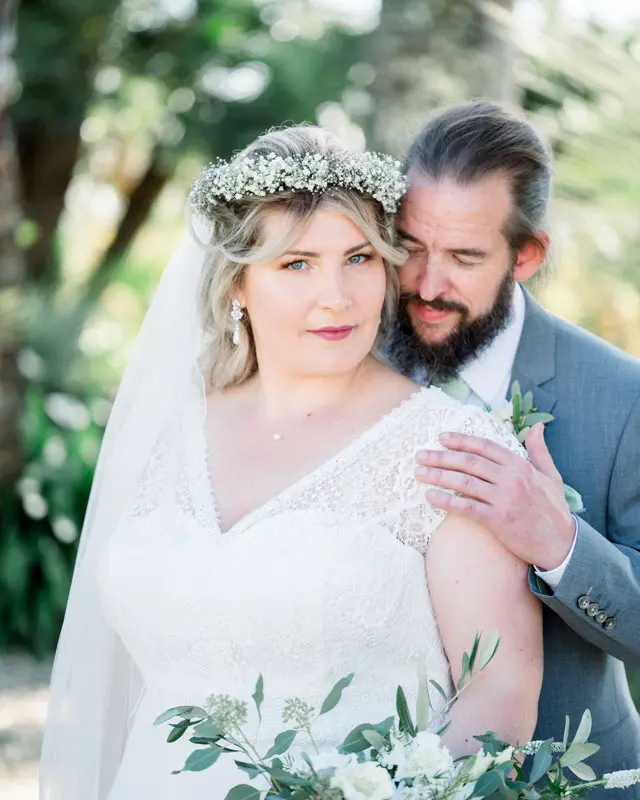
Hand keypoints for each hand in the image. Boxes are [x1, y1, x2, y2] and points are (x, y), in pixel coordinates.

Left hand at [415, 423, 575, 569]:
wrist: (561, 544)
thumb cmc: (553, 509)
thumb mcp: (550, 475)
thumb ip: (539, 450)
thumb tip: (537, 427)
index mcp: (520, 465)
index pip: (484, 447)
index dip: (461, 440)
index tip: (441, 438)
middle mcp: (511, 479)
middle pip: (469, 462)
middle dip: (441, 457)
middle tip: (420, 455)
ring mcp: (504, 499)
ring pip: (464, 482)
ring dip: (438, 476)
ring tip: (419, 473)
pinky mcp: (498, 520)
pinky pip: (466, 507)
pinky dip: (446, 501)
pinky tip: (431, 496)